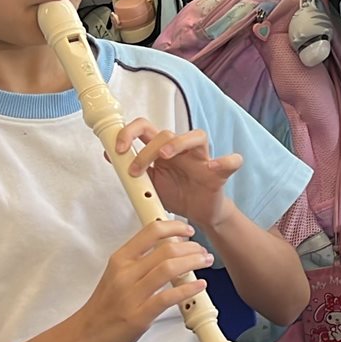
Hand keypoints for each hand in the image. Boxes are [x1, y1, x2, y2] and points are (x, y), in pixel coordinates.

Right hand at [64, 218, 213, 341]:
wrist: (82, 337)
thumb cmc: (103, 307)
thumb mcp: (116, 275)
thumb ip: (139, 261)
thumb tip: (168, 249)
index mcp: (119, 260)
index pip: (150, 232)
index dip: (174, 227)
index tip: (188, 230)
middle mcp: (125, 274)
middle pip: (165, 249)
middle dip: (191, 248)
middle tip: (202, 251)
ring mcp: (131, 295)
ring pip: (169, 268)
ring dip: (193, 263)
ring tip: (205, 262)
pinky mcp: (138, 316)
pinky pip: (168, 297)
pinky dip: (188, 289)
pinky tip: (199, 285)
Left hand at [113, 118, 241, 228]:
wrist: (199, 213)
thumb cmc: (176, 194)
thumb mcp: (150, 183)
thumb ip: (133, 167)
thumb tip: (109, 154)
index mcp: (163, 150)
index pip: (146, 128)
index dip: (129, 133)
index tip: (118, 150)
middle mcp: (182, 149)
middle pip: (166, 132)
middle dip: (146, 150)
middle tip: (136, 170)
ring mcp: (202, 159)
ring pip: (196, 136)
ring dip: (178, 143)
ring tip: (165, 156)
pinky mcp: (220, 174)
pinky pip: (231, 161)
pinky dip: (225, 161)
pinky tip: (213, 167)